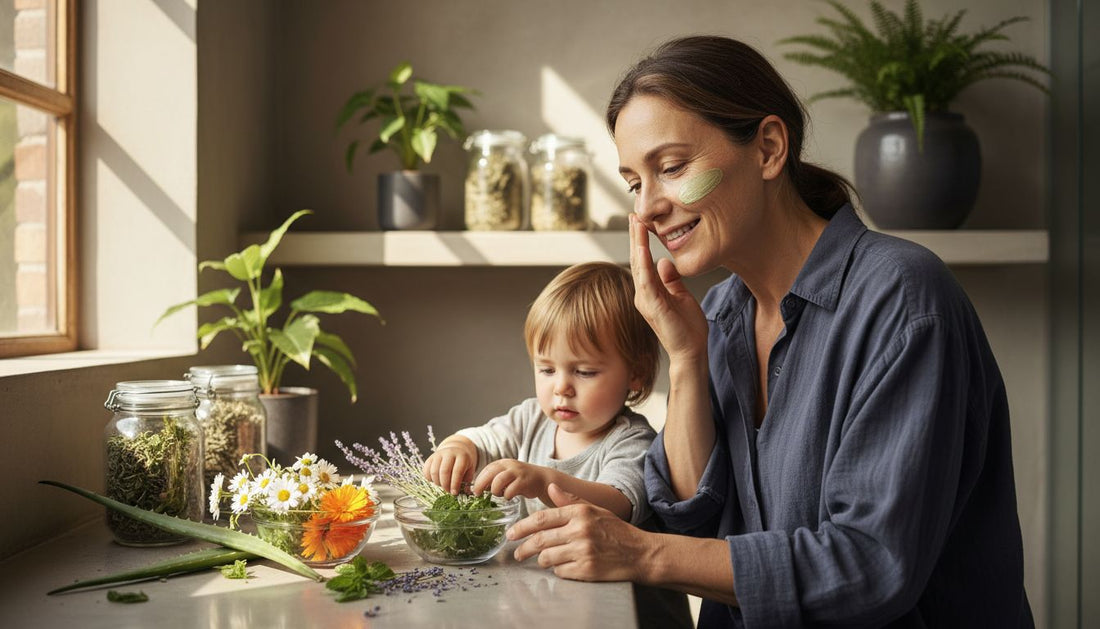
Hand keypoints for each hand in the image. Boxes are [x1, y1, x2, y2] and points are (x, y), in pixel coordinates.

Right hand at [422, 442, 475, 494]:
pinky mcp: (430, 457)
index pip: (457, 471)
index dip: (455, 484)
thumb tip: (464, 492)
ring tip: (443, 485)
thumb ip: (467, 482)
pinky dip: (429, 479)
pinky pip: (426, 470)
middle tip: (448, 491)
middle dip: (445, 485)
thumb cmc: (463, 464)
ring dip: (437, 482)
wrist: (456, 450)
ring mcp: (438, 454)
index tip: (454, 493)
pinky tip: (436, 480)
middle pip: (444, 471)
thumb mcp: (469, 471)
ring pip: (434, 471)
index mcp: (462, 456)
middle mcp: (449, 453)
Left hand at [471, 459, 551, 500]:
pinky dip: (506, 495)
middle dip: (481, 485)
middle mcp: (509, 465)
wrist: (542, 478)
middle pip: (490, 473)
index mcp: (503, 463)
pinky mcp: (524, 481)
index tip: (474, 490)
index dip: (478, 480)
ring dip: (495, 490)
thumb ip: (494, 479)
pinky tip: (509, 496)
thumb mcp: (507, 475)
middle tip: (478, 494)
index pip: (486, 469)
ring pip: (498, 481)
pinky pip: (510, 490)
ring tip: (498, 494)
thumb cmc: (521, 479)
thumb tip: (480, 488)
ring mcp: (517, 472)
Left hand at [507, 483, 648, 581]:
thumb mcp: (595, 510)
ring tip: (542, 559)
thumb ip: (571, 501)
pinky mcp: (587, 570)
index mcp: (579, 513)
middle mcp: (579, 531)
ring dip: (541, 560)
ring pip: (547, 557)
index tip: (511, 534)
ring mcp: (583, 551)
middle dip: (523, 548)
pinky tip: (563, 566)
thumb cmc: (616, 531)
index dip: (521, 527)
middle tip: (517, 553)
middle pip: (539, 540)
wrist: (640, 553)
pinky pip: (560, 571)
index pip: (541, 519)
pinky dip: (558, 570)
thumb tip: (550, 488)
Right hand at [629, 215, 708, 362]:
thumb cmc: (687, 328)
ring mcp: (646, 301)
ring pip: (638, 267)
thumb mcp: (681, 295)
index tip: (639, 221)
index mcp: (650, 291)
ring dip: (636, 244)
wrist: (691, 352)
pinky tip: (643, 249)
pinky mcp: (653, 307)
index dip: (640, 240)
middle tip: (633, 214)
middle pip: (636, 260)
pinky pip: (646, 282)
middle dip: (634, 236)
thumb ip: (671, 279)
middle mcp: (643, 294)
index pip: (642, 261)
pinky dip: (643, 264)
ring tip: (636, 225)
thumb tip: (664, 261)